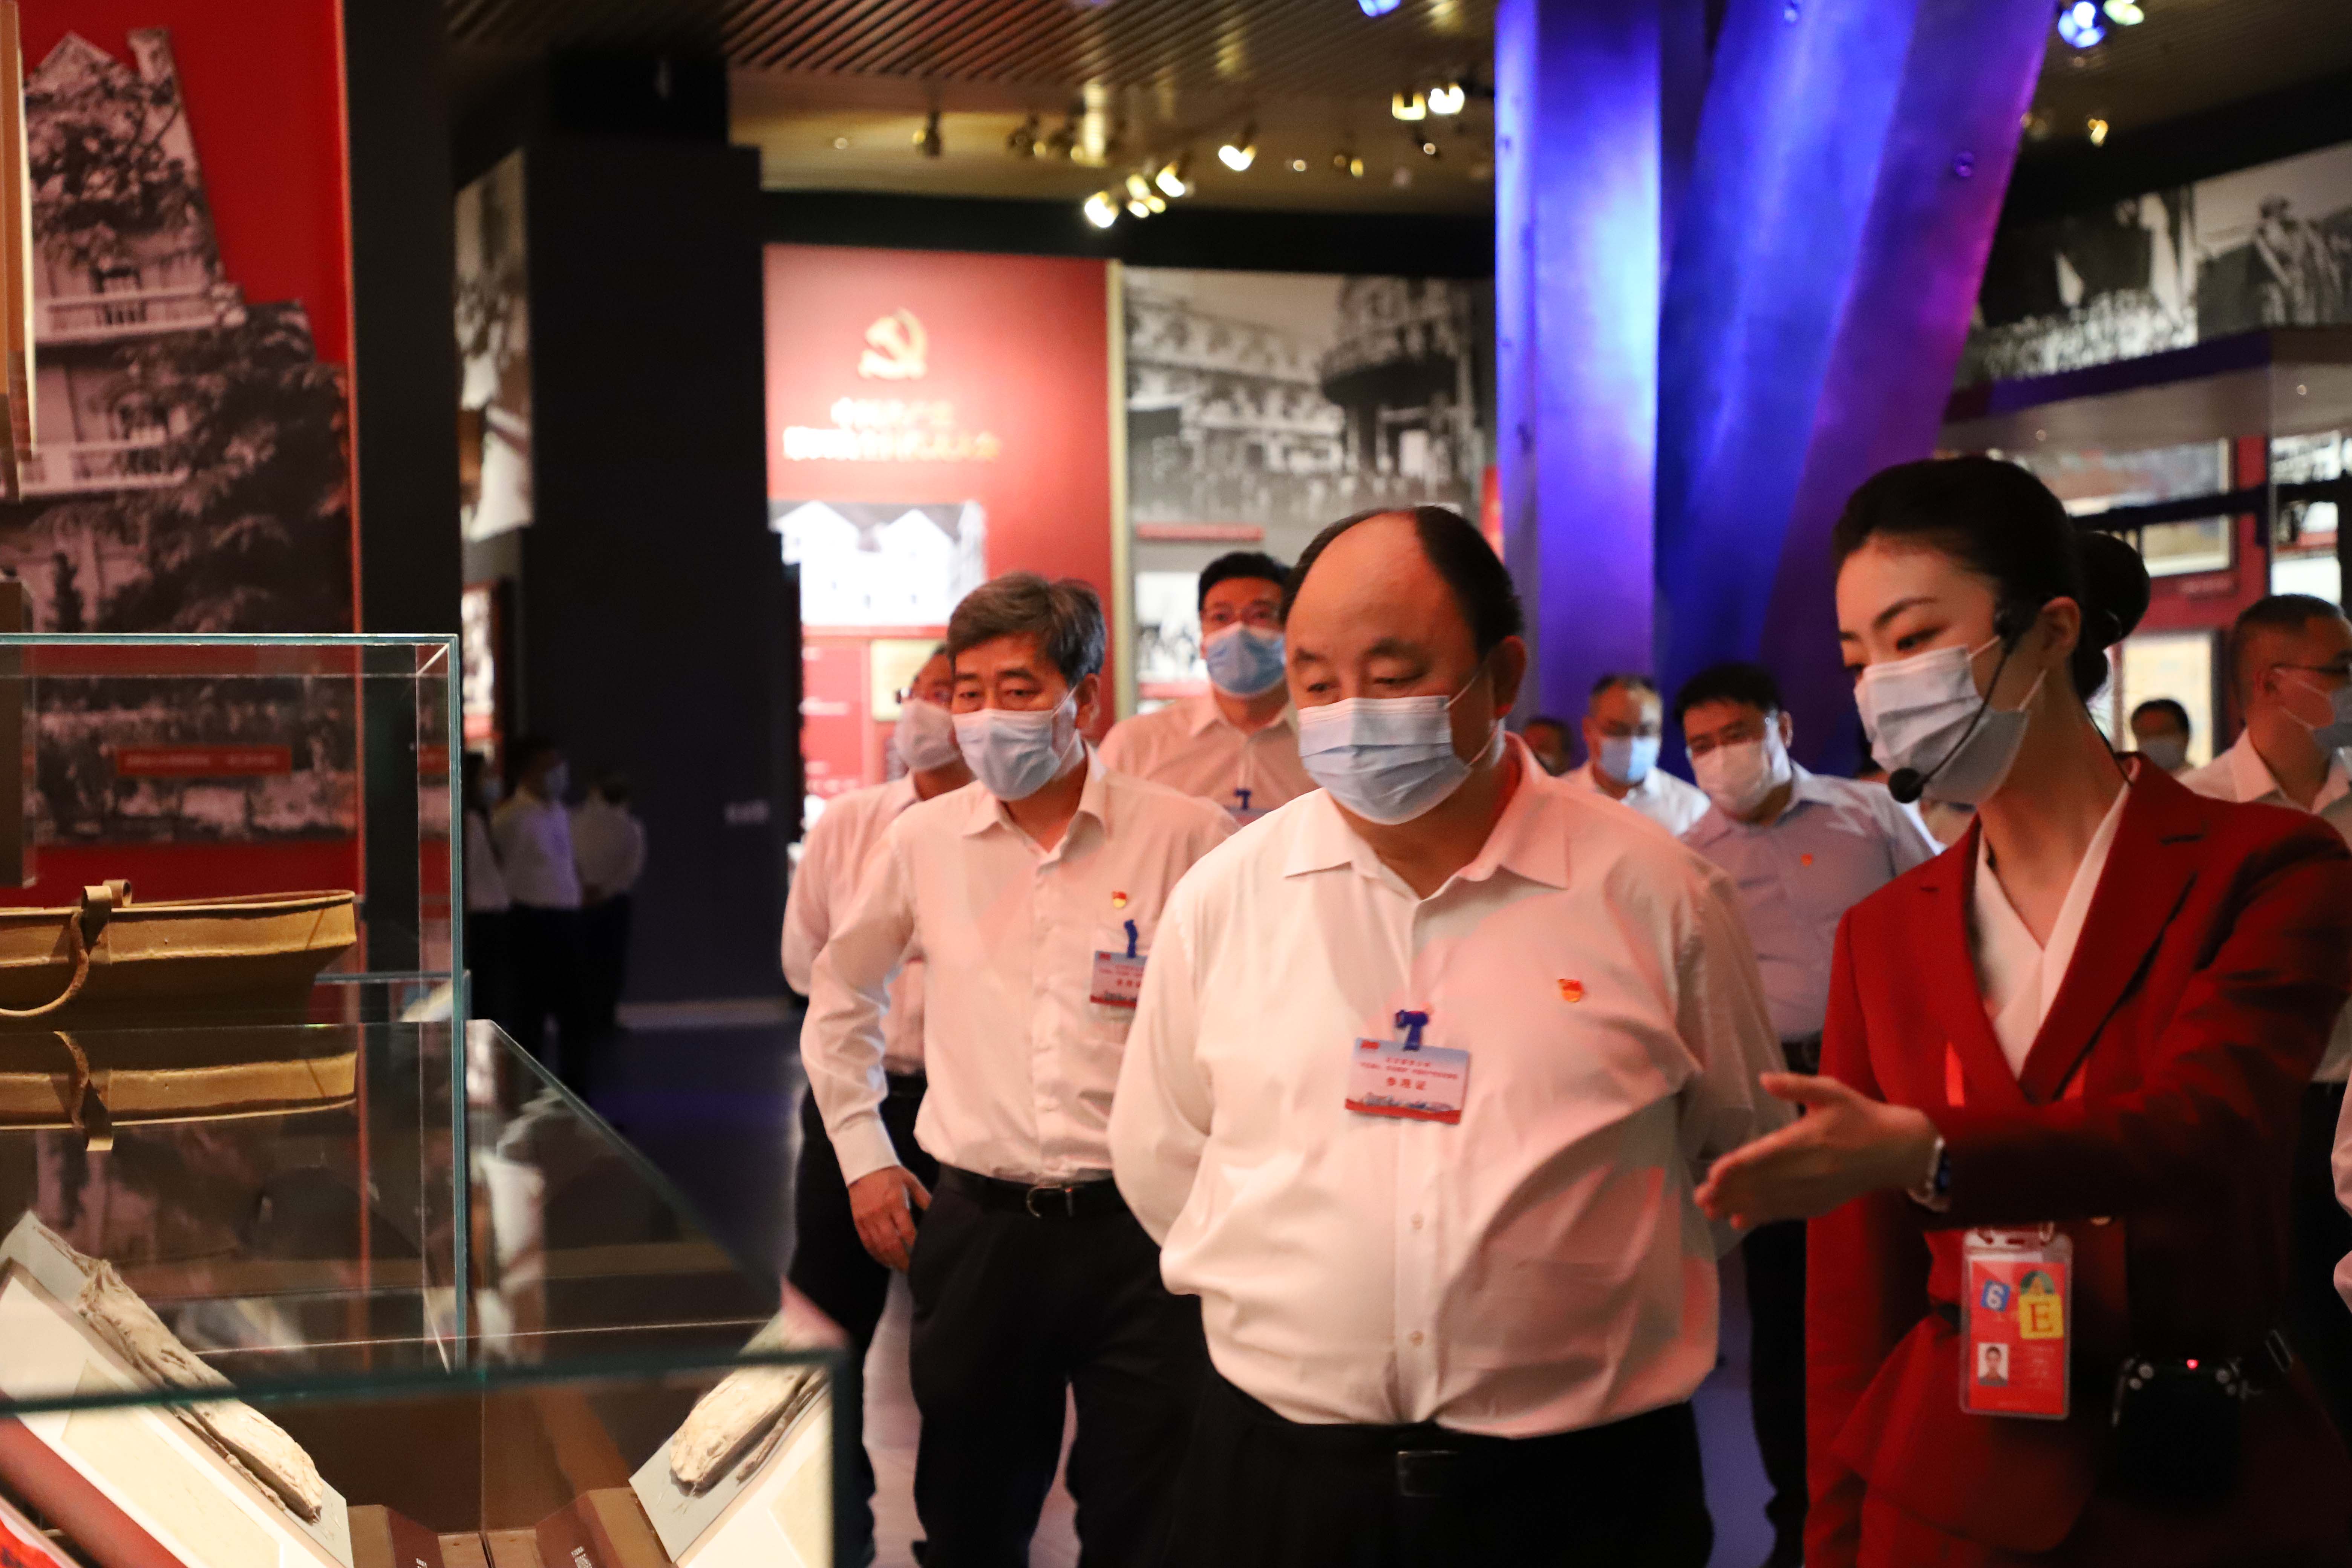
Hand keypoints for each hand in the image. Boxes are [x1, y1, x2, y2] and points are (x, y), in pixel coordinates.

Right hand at [847, 1166, 930, 1270]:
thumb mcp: (911, 1181)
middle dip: (902, 1260)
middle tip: (911, 1270)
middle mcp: (880, 1212)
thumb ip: (924, 1198)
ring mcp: (867, 1218)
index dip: (915, 1246)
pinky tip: (884, 1260)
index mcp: (895, 1202)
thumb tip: (937, 1211)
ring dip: (889, 1260)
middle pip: (892, 1243)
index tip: (922, 1255)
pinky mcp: (858, 1221)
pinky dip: (875, 1254)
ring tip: (899, 1267)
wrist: (864, 1165)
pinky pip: (867, 1242)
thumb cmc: (890, 1173)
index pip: (907, 1231)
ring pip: (878, 1246)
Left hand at [1694, 1073, 1939, 1230]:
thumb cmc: (1860, 1115)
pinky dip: (1762, 1216)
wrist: (1897, 1150)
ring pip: (1771, 1201)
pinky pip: (1786, 1211)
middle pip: (1762, 1183)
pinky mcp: (1820, 1203)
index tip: (1714, 1173)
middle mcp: (1809, 1169)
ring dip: (1739, 1206)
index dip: (1739, 1167)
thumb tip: (1764, 1078)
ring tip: (1710, 1210)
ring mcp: (1815, 1190)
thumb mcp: (1832, 1090)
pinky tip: (1740, 1220)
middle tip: (1700, 1198)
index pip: (1767, 1155)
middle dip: (1730, 1192)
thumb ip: (1796, 1085)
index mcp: (1808, 1139)